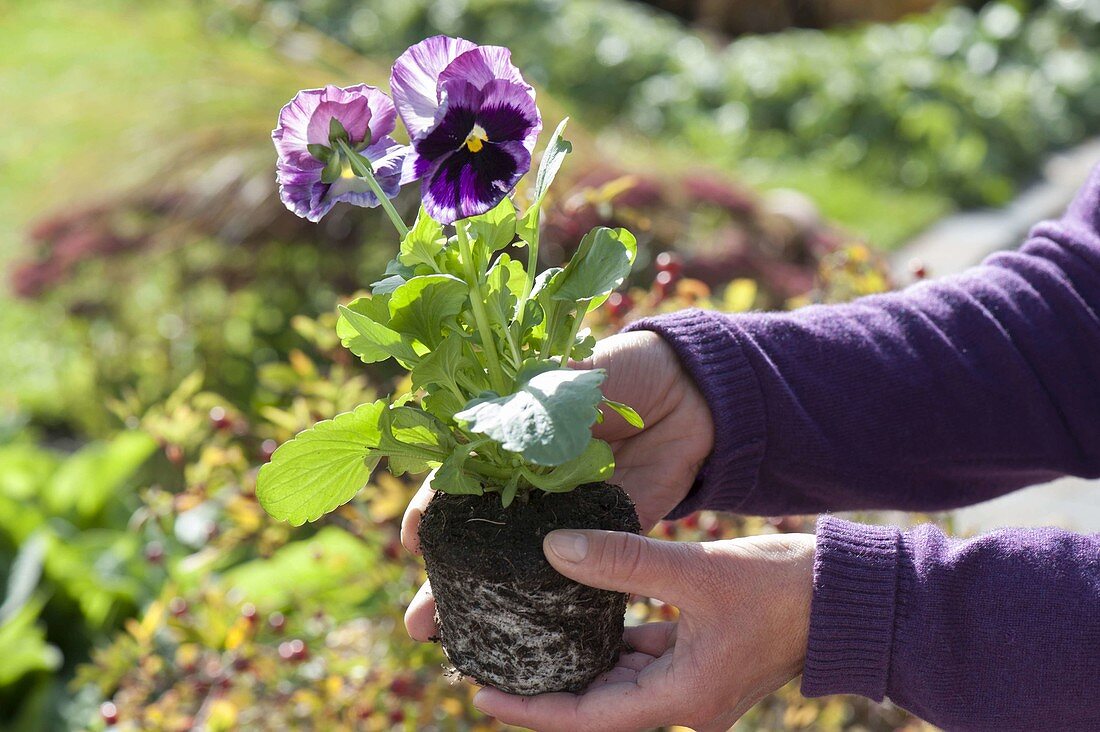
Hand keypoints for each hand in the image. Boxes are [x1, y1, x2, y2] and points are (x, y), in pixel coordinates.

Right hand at [401, 330, 714, 640]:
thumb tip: (494, 412)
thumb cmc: (623, 371)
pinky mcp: (605, 536)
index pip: (456, 480)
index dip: (430, 510)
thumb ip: (535, 400)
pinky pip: (574, 574)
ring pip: (517, 566)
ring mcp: (565, 515)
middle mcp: (529, 486)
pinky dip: (549, 604)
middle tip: (419, 623)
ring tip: (454, 642)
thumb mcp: (571, 376)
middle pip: (477, 537)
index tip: (412, 540)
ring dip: (488, 605)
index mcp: (510, 442)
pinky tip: (527, 635)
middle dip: (445, 582)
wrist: (690, 395)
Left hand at [473, 529, 815, 731]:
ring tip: (523, 635)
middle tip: (491, 659)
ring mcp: (691, 680)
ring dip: (576, 661)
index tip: (482, 694)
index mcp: (682, 698)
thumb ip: (625, 561)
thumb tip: (555, 548)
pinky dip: (609, 639)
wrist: (848, 599)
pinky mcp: (699, 656)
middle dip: (546, 685)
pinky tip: (578, 612)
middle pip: (597, 703)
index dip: (533, 709)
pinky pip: (641, 654)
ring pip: (617, 677)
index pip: (590, 717)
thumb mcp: (697, 571)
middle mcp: (683, 701)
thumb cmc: (782, 590)